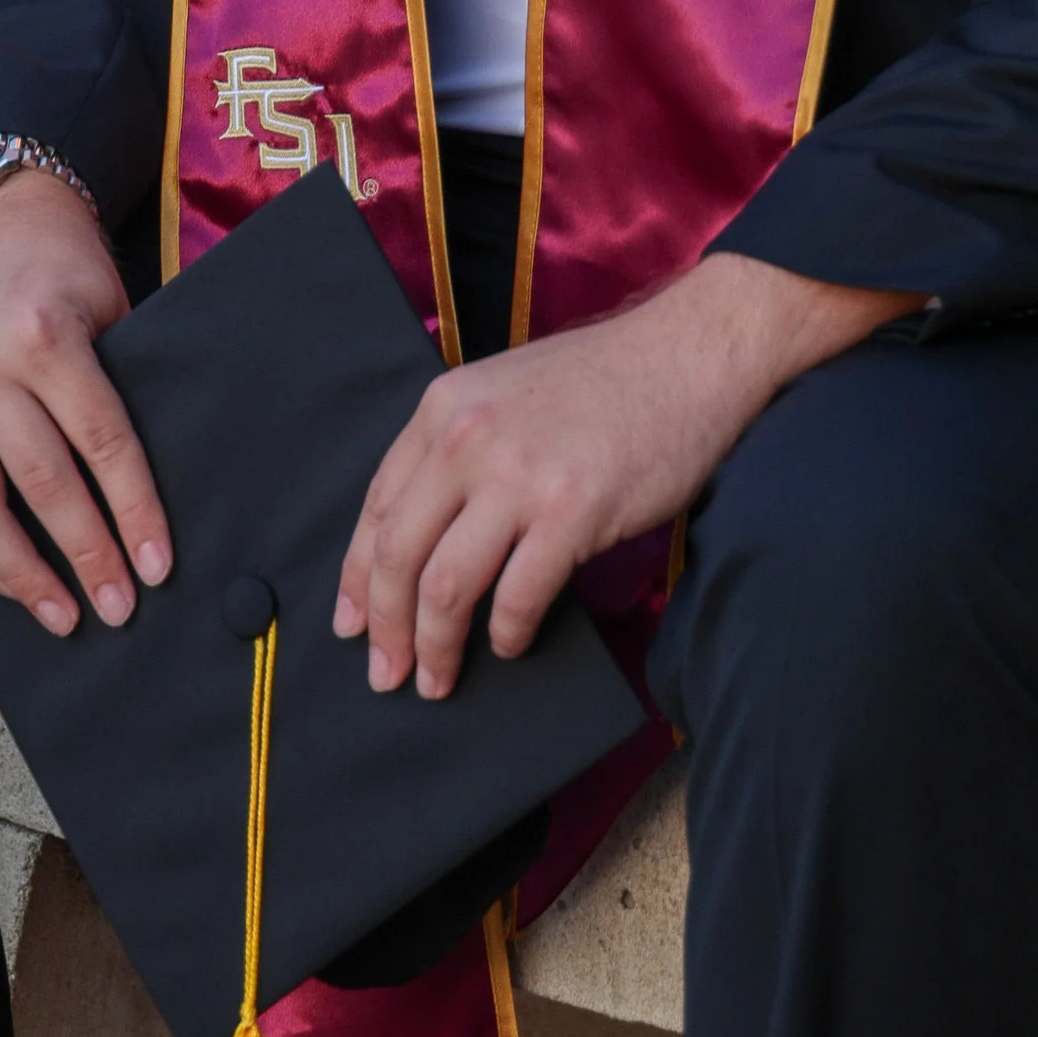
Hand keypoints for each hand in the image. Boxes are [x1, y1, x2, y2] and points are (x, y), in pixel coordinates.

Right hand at [0, 168, 167, 639]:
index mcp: (44, 335)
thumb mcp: (109, 304)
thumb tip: (153, 481)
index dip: (133, 509)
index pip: (100, 441)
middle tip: (118, 608)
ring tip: (61, 616)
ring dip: (20, 574)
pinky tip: (0, 584)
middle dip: (85, 555)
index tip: (157, 564)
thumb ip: (121, 382)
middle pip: (41, 484)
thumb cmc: (64, 262)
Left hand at [334, 254, 911, 700]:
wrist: (686, 355)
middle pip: (399, 555)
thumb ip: (458, 450)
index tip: (351, 625)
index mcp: (444, 407)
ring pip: (447, 586)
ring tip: (438, 681)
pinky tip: (510, 645)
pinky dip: (507, 635)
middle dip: (386, 628)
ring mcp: (520, 476)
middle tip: (386, 675)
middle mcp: (468, 439)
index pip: (378, 508)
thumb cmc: (601, 381)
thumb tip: (421, 541)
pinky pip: (518, 597)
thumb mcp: (504, 392)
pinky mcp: (572, 511)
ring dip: (435, 647)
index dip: (357, 577)